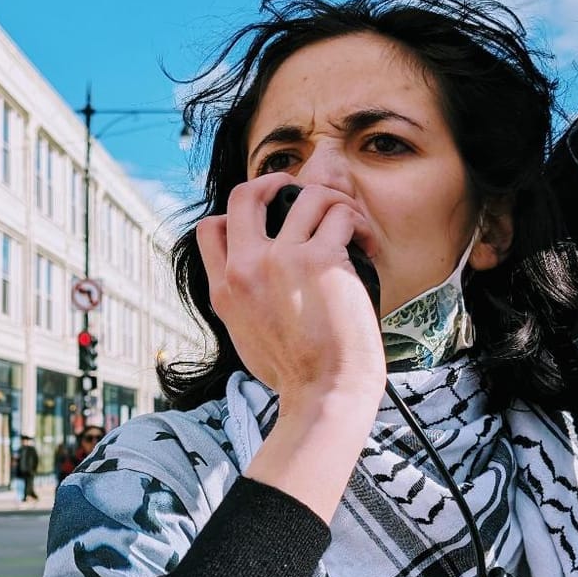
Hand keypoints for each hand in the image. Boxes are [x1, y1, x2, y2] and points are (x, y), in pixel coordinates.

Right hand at [195, 176, 382, 415]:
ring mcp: (280, 260)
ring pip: (305, 195)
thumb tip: (255, 280)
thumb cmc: (296, 375)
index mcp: (223, 290)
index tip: (267, 218)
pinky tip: (367, 243)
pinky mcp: (319, 260)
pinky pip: (340, 215)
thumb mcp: (246, 337)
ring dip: (334, 202)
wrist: (323, 394)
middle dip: (275, 182)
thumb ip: (243, 302)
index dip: (237, 214)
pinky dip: (358, 222)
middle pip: (245, 195)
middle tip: (303, 193)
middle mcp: (245, 269)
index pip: (210, 228)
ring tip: (350, 224)